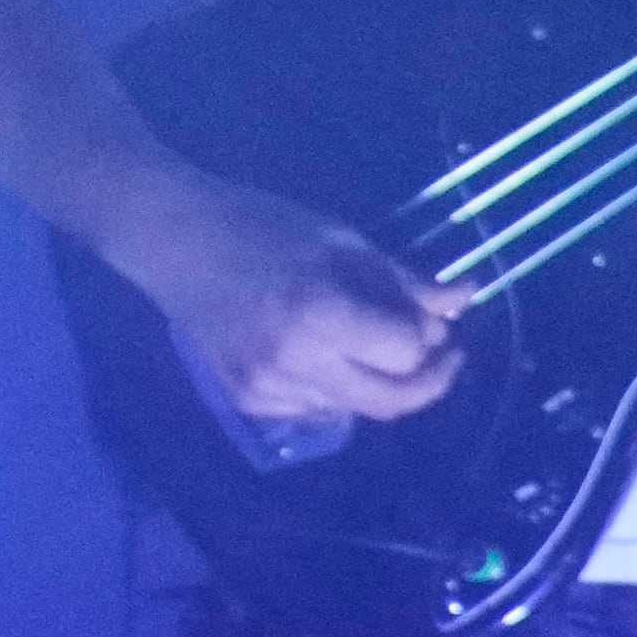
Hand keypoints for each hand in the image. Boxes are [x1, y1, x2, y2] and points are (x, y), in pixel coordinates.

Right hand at [111, 171, 470, 426]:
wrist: (174, 242)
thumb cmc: (259, 224)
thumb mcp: (337, 239)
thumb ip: (400, 280)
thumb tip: (462, 302)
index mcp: (319, 312)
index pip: (406, 351)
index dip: (433, 337)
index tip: (438, 318)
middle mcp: (296, 363)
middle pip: (392, 401)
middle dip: (430, 381)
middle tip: (444, 354)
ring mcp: (269, 391)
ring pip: (358, 410)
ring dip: (383, 383)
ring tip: (378, 344)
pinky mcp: (250, 404)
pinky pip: (320, 413)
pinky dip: (341, 390)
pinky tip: (331, 355)